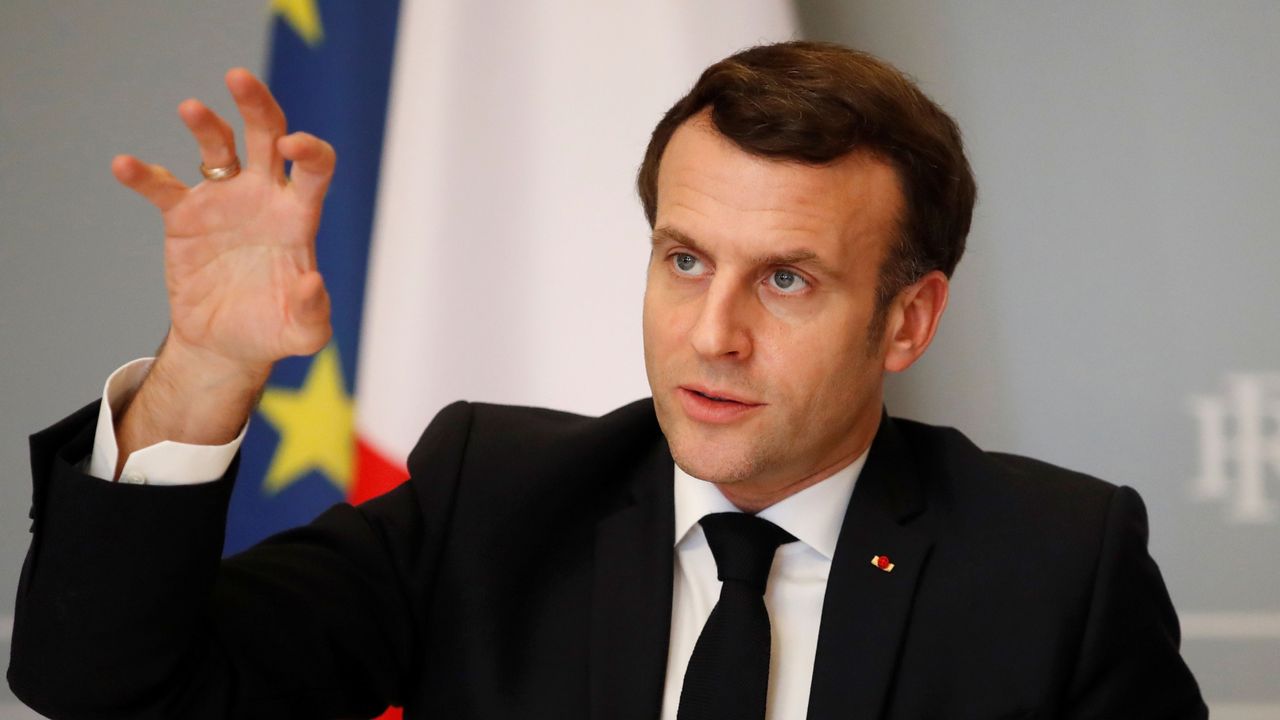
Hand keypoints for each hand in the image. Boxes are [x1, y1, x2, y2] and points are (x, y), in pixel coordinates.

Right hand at [112, 68, 334, 376]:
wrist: (226, 344)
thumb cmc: (273, 330)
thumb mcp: (303, 332)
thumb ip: (315, 311)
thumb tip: (313, 281)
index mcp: (298, 217)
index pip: (314, 170)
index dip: (309, 151)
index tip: (294, 147)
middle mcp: (264, 198)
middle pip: (267, 136)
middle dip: (257, 105)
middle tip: (239, 78)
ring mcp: (223, 202)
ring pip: (217, 149)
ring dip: (205, 126)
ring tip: (192, 109)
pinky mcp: (184, 217)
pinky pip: (162, 188)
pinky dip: (144, 175)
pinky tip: (125, 166)